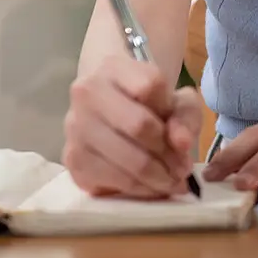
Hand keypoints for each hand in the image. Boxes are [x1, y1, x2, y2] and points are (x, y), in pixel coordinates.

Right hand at [62, 55, 201, 199]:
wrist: (109, 106)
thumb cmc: (149, 101)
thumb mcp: (176, 99)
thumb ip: (186, 116)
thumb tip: (181, 144)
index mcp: (113, 68)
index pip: (150, 86)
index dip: (173, 111)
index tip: (182, 131)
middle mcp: (86, 94)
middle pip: (139, 126)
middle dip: (168, 154)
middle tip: (183, 170)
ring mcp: (74, 127)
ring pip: (126, 159)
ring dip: (156, 177)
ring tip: (173, 182)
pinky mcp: (71, 159)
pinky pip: (111, 180)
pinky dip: (138, 189)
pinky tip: (150, 187)